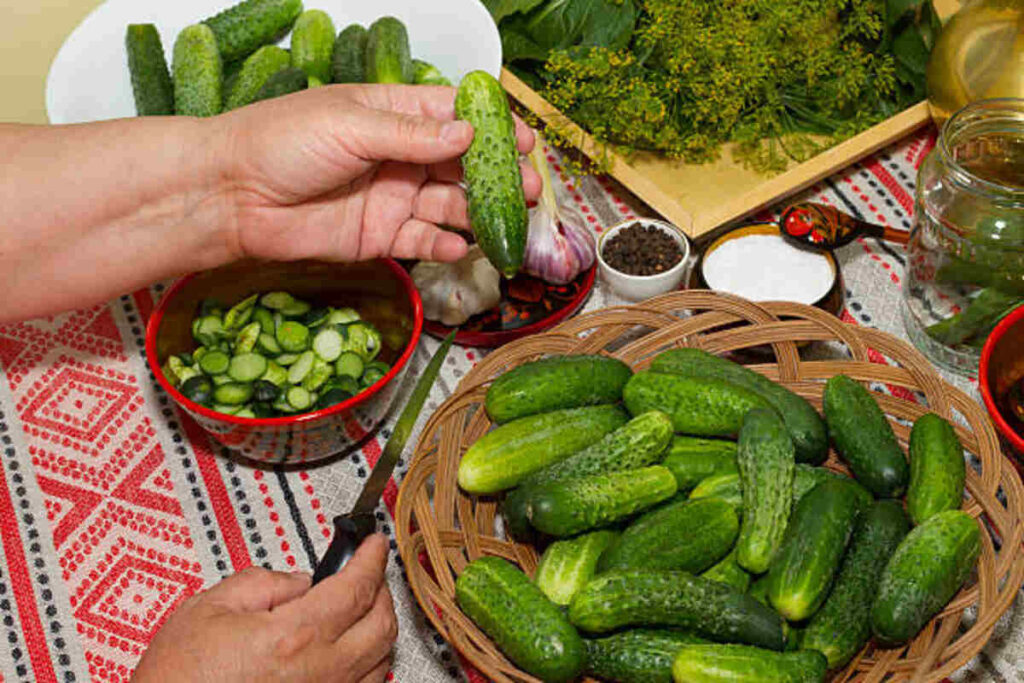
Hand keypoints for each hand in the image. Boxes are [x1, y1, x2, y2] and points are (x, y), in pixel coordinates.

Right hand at [132, 534, 396, 682]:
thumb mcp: (209, 607)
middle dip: (382, 589)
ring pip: (380, 658)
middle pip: (381, 623)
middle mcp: (319, 671)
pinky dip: (369, 661)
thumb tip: (302, 580)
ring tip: (362, 605)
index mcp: (293, 636)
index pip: (356, 587)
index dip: (372, 558)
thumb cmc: (178, 677)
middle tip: (369, 570)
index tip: (375, 543)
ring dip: (379, 625)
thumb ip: (264, 583)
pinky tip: (352, 648)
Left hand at [215, 84, 541, 263]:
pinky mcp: (380, 236)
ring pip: (450, 204)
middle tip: (530, 187)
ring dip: (479, 212)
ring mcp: (392, 197)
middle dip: (496, 176)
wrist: (232, 196)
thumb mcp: (352, 125)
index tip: (524, 140)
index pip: (454, 116)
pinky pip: (423, 241)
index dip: (492, 127)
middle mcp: (399, 156)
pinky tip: (458, 246)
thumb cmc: (279, 142)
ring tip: (506, 219)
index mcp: (392, 114)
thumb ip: (413, 134)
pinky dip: (444, 245)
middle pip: (462, 164)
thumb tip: (468, 134)